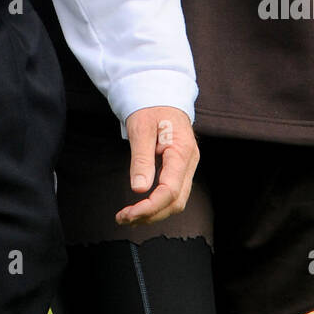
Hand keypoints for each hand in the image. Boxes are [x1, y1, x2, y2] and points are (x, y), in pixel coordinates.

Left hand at [116, 106, 198, 225]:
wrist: (162, 95)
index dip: (150, 207)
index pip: (170, 190)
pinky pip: (173, 193)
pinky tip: (140, 207)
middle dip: (151, 215)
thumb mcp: (141, 129)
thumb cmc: (151, 108)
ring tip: (128, 216)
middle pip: (176, 202)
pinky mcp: (180, 168)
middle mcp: (189, 162)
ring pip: (176, 201)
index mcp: (182, 151)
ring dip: (153, 213)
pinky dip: (157, 204)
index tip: (130, 213)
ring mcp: (187, 166)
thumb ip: (141, 159)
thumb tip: (139, 189)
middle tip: (123, 218)